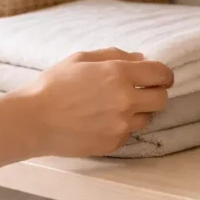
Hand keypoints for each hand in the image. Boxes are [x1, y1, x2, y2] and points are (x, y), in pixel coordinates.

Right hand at [16, 48, 173, 156]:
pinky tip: (102, 121)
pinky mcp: (113, 143)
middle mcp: (126, 100)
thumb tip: (140, 59)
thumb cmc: (54, 85)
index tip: (160, 76)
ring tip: (116, 107)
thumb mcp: (81, 59)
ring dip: (139, 111)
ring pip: (147, 118)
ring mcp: (121, 125)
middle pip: (162, 99)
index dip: (164, 74)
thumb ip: (115, 55)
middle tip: (142, 91)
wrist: (34, 120)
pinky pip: (128, 133)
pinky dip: (122, 126)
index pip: (161, 73)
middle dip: (156, 92)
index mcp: (119, 74)